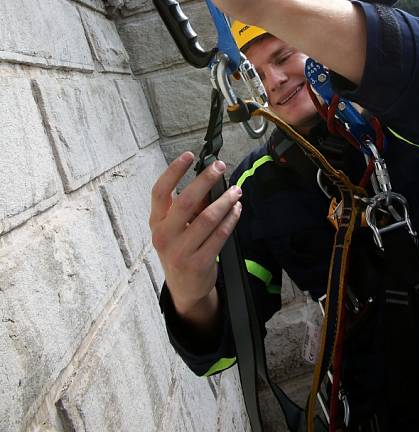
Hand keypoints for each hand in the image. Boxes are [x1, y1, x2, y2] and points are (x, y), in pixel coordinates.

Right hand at [149, 151, 241, 317]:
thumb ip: (188, 206)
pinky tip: (237, 210)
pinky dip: (231, 220)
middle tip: (220, 166)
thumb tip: (208, 179)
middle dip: (206, 180)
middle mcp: (164, 236)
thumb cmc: (180, 249)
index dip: (173, 171)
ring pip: (207, 218)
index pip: (160, 191)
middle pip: (186, 201)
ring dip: (225, 201)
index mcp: (156, 222)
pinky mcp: (199, 263)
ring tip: (236, 191)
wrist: (184, 289)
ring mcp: (180, 251)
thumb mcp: (176, 228)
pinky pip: (220, 236)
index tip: (188, 155)